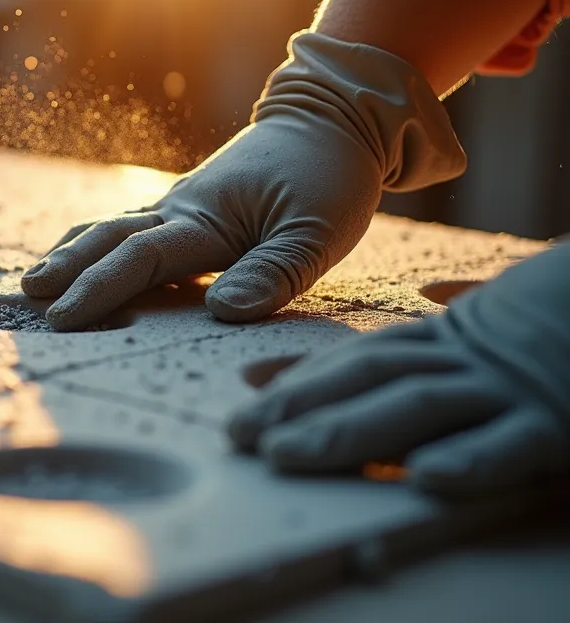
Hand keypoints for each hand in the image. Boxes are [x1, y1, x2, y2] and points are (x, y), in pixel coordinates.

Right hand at [21, 31, 466, 330]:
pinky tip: (76, 260)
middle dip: (67, 270)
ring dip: (71, 254)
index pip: (142, 258)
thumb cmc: (330, 178)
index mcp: (208, 219)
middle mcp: (181, 209)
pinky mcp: (185, 207)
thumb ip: (274, 272)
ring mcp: (178, 205)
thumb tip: (222, 312)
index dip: (99, 289)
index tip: (64, 319)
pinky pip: (128, 227)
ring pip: (110, 228)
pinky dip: (94, 245)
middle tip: (29, 298)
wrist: (330, 118)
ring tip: (34, 283)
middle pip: (109, 239)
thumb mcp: (319, 232)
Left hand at [228, 242, 569, 495]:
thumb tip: (436, 296)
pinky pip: (512, 445)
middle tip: (237, 436)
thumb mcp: (521, 298)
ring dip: (346, 433)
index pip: (367, 352)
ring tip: (286, 455)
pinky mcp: (563, 419)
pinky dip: (469, 461)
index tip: (249, 391)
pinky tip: (421, 479)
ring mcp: (515, 387)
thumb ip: (472, 307)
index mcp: (462, 337)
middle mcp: (474, 360)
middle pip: (369, 379)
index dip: (305, 373)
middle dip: (298, 409)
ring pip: (416, 409)